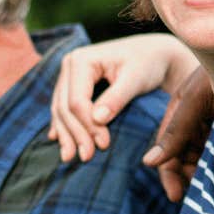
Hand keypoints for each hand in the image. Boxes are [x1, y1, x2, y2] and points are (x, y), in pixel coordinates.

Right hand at [47, 33, 196, 162]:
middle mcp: (70, 64)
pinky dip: (63, 126)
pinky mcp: (72, 84)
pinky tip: (59, 141)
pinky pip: (62, 108)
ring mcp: (68, 74)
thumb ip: (117, 98)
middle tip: (86, 158)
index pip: (77, 101)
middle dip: (75, 134)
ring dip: (66, 135)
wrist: (153, 54)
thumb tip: (97, 119)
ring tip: (70, 157)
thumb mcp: (136, 79)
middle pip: (65, 107)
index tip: (104, 145)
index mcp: (82, 60)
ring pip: (60, 110)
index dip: (88, 126)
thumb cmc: (148, 64)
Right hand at [142, 66, 213, 201]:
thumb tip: (149, 163)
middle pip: (185, 155)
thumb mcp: (196, 98)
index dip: (168, 172)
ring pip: (204, 156)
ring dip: (205, 173)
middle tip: (199, 192)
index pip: (167, 147)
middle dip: (188, 175)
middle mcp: (197, 117)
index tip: (175, 196)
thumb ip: (176, 130)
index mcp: (181, 108)